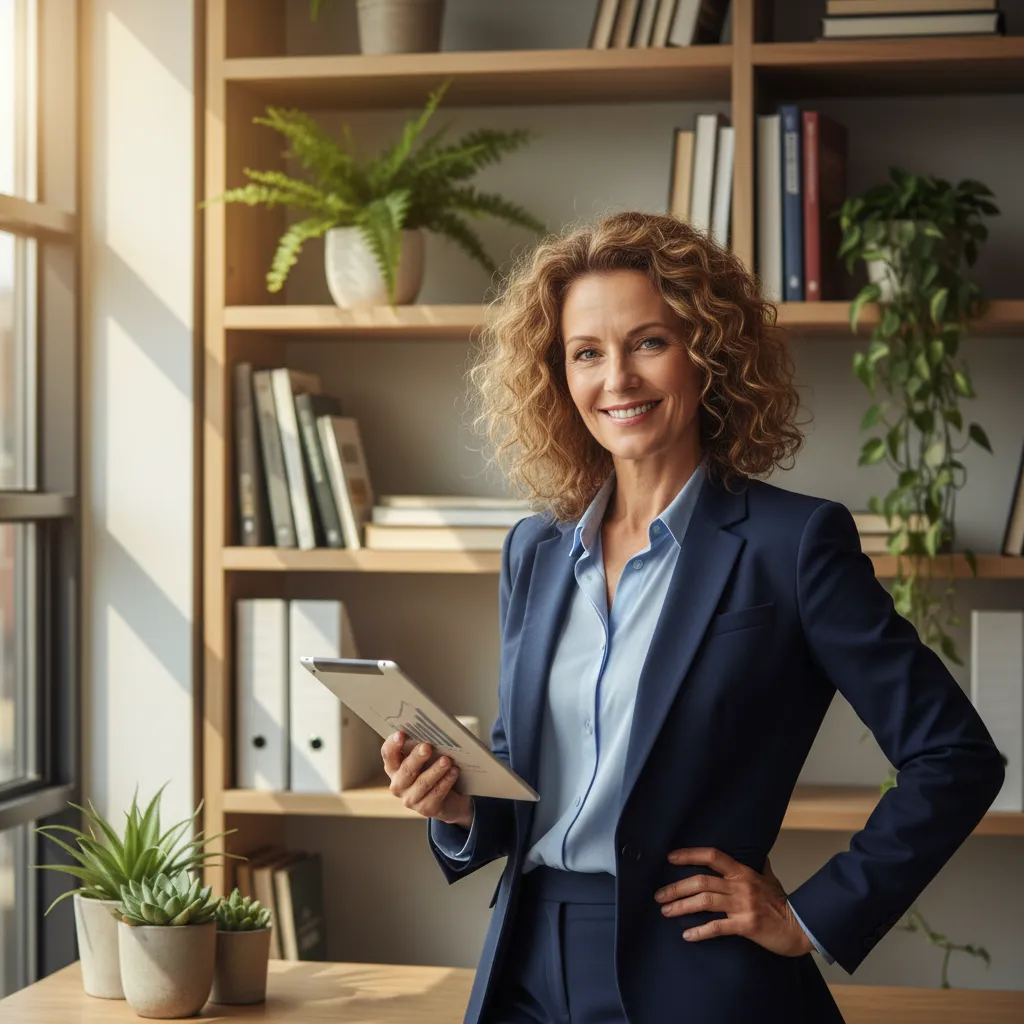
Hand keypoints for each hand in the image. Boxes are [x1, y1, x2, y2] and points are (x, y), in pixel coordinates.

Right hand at [381, 732, 472, 828]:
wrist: (450, 798)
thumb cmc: (433, 769)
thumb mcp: (427, 757)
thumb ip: (423, 745)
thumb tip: (433, 731)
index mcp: (394, 767)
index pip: (388, 754)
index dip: (393, 744)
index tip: (401, 734)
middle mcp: (398, 784)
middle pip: (405, 770)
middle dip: (417, 758)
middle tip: (427, 747)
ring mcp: (410, 799)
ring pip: (422, 783)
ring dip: (435, 770)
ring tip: (446, 760)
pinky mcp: (426, 809)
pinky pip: (436, 794)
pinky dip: (446, 782)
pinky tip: (454, 772)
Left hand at [654, 848, 812, 957]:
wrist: (801, 927)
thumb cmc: (782, 903)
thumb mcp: (769, 878)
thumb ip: (757, 866)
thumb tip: (756, 853)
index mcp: (743, 872)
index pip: (712, 856)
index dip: (689, 854)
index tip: (670, 858)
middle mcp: (740, 886)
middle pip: (701, 881)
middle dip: (676, 887)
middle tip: (659, 895)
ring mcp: (743, 905)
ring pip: (704, 902)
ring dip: (681, 906)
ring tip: (666, 911)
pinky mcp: (746, 925)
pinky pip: (717, 927)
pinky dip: (700, 931)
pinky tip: (687, 935)